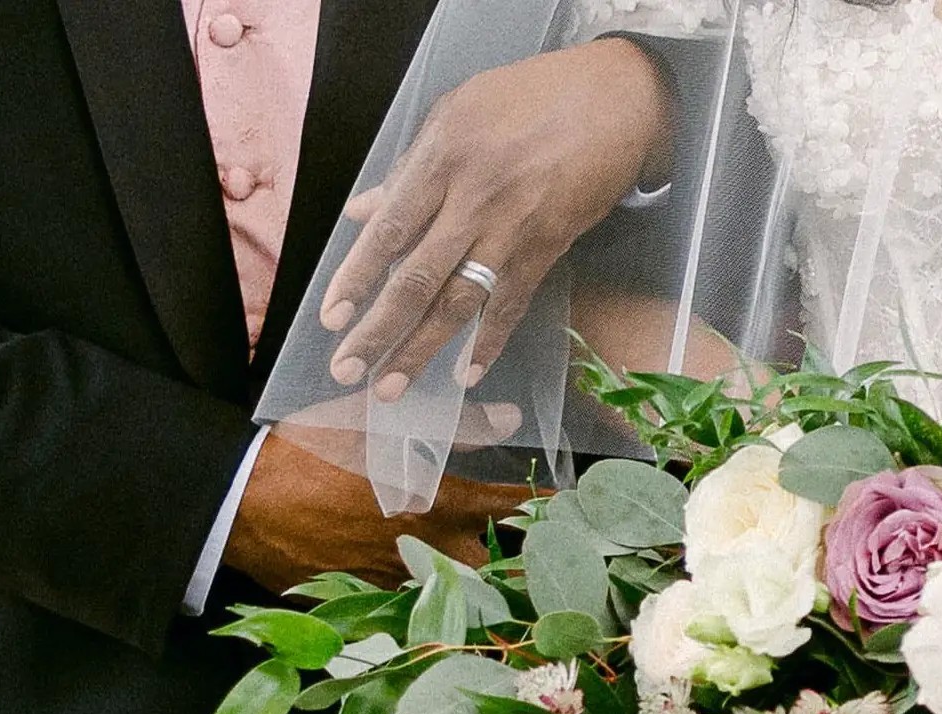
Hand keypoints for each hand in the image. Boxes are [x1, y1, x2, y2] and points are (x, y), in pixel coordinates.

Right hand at [224, 432, 531, 594]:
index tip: (575, 508)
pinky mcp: (366, 604)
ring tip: (478, 563)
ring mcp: (397, 583)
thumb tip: (512, 414)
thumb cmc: (304, 451)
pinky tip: (424, 581)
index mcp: (433, 503)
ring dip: (468, 576)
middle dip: (511, 557)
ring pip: (453, 588)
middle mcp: (424, 551)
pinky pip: (410, 602)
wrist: (235, 503)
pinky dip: (423, 591)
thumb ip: (454, 423)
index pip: (511, 510)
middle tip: (527, 545)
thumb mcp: (377, 423)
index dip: (548, 509)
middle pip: (492, 566)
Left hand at [319, 40, 675, 403]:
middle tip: (347, 369)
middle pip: (415, 278)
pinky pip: (510, 305)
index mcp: (441, 159)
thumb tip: (363, 212)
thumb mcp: (456, 114)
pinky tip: (466, 374)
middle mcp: (471, 199)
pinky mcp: (546, 249)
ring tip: (391, 386)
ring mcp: (511, 229)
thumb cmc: (529, 99)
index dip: (357, 278)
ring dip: (421, 349)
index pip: (388, 231)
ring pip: (458, 302)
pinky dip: (489, 342)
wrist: (609, 102)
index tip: (331, 317)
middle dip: (378, 330)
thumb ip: (409, 170)